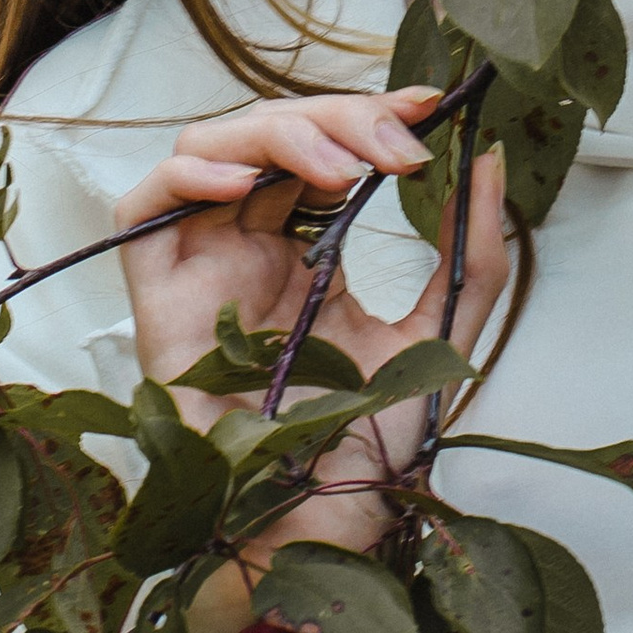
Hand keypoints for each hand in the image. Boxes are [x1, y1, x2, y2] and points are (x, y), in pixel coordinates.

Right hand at [113, 88, 508, 574]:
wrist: (316, 527)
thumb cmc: (361, 449)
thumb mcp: (438, 335)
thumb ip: (470, 252)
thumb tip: (489, 159)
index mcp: (307, 253)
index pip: (326, 149)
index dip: (371, 113)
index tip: (434, 106)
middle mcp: (249, 248)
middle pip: (273, 136)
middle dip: (342, 119)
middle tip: (400, 144)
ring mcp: (200, 267)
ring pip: (210, 148)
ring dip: (279, 135)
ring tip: (342, 167)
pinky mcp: (155, 297)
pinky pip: (143, 208)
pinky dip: (188, 173)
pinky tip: (245, 181)